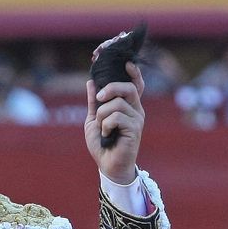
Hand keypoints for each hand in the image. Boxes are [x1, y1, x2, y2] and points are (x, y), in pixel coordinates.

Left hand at [84, 61, 144, 183]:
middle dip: (110, 88)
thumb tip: (90, 82)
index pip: (136, 85)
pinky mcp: (135, 130)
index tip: (127, 63)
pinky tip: (106, 134)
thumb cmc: (103, 143)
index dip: (134, 73)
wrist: (107, 165)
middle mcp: (136, 110)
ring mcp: (137, 120)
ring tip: (102, 127)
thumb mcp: (94, 119)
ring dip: (102, 115)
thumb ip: (94, 102)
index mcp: (128, 106)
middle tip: (99, 97)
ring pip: (116, 104)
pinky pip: (116, 117)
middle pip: (127, 88)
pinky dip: (105, 125)